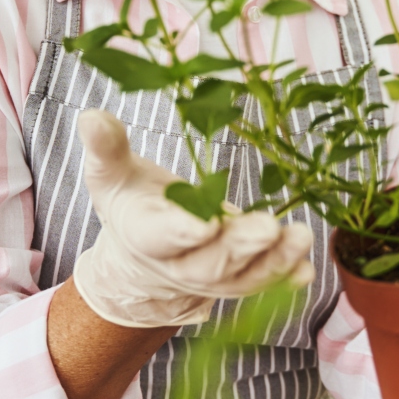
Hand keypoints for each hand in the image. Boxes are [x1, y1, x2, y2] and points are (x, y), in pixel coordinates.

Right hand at [71, 110, 312, 329]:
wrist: (141, 258)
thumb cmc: (131, 203)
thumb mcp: (111, 175)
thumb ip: (106, 148)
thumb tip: (91, 115)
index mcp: (146, 235)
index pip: (164, 235)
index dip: (184, 231)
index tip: (206, 223)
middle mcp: (180, 264)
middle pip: (211, 262)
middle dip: (241, 247)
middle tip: (269, 227)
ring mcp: (212, 277)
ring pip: (243, 276)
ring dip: (274, 260)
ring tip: (300, 238)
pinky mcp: (238, 279)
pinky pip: (263, 283)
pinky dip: (285, 278)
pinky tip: (307, 268)